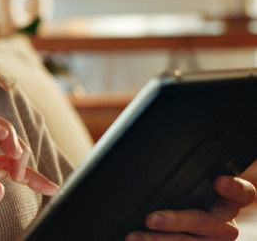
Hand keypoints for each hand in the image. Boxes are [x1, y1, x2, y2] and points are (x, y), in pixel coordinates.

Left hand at [126, 175, 256, 240]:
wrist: (195, 212)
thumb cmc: (192, 188)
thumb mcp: (195, 179)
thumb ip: (186, 169)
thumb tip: (158, 144)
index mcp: (230, 200)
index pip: (242, 193)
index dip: (233, 188)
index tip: (218, 181)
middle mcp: (223, 224)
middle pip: (204, 222)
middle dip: (176, 221)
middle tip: (150, 218)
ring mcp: (210, 240)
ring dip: (158, 240)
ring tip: (133, 237)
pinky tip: (136, 240)